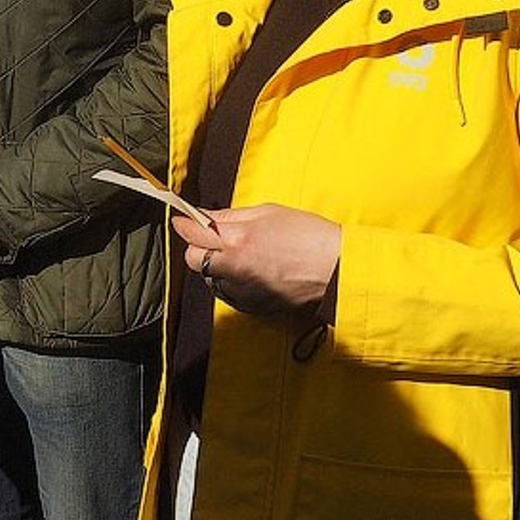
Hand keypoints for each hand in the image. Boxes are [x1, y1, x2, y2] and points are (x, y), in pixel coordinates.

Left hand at [173, 202, 340, 316]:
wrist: (337, 270)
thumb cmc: (309, 236)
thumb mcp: (268, 213)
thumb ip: (230, 216)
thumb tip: (204, 216)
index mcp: (237, 240)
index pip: (193, 233)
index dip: (184, 223)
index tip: (182, 219)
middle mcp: (234, 268)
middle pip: (193, 260)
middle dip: (198, 247)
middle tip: (213, 238)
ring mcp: (242, 291)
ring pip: (210, 278)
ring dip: (216, 266)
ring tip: (240, 255)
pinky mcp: (252, 307)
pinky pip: (228, 293)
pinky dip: (232, 282)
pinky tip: (250, 272)